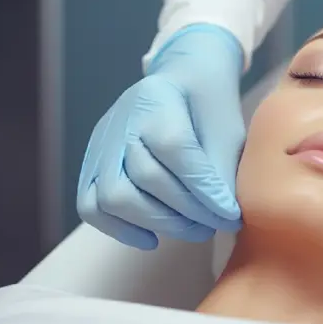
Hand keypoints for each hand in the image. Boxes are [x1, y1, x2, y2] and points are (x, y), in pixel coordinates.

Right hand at [77, 24, 245, 248]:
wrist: (181, 84)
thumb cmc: (208, 108)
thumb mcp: (225, 129)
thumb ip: (222, 170)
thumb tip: (223, 218)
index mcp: (156, 97)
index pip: (175, 149)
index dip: (204, 190)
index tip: (231, 216)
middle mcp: (120, 119)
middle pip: (145, 176)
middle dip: (187, 211)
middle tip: (215, 225)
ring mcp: (101, 143)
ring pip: (114, 196)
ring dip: (157, 222)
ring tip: (192, 230)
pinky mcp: (91, 165)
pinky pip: (91, 206)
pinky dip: (120, 229)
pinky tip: (152, 239)